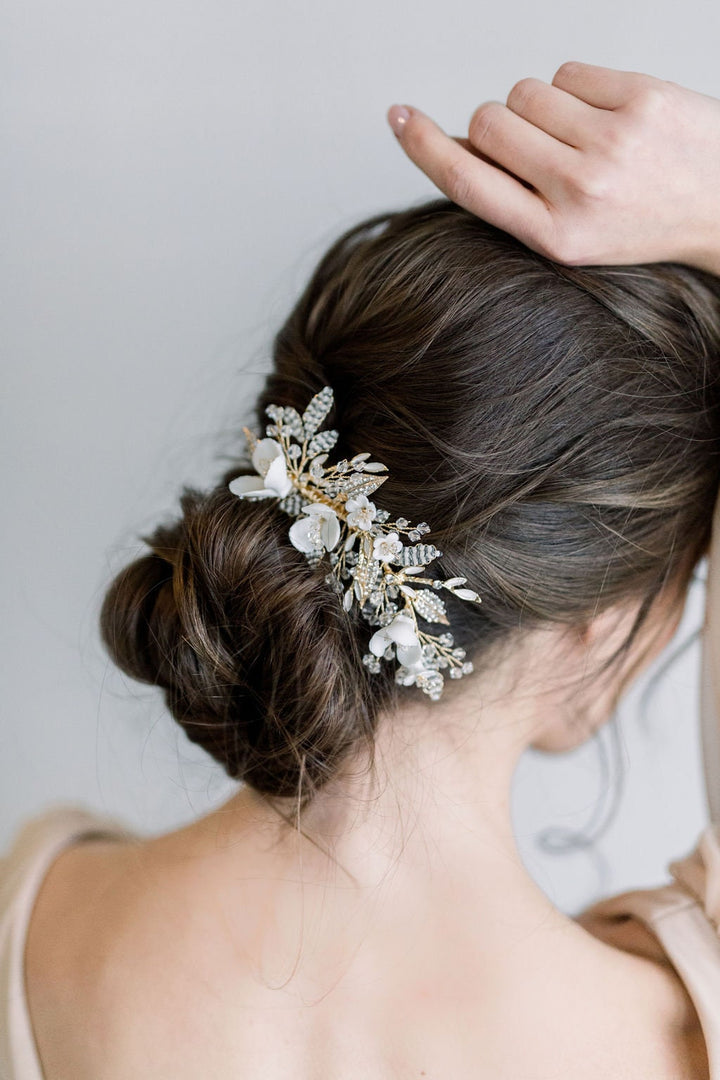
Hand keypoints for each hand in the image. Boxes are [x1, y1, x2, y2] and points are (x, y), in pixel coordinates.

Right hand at [387, 62, 719, 274]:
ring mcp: (610, 142)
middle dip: (498, 124)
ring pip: (524, 92)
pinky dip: (577, 87)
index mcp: (554, 236)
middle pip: (489, 122)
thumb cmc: (643, 222)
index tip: (399, 118)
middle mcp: (578, 191)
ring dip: (539, 105)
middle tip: (537, 146)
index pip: (466, 182)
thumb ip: (515, 196)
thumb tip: (457, 143)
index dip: (423, 146)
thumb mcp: (572, 236)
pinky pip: (568, 71)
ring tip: (580, 134)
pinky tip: (606, 115)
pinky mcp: (639, 99)